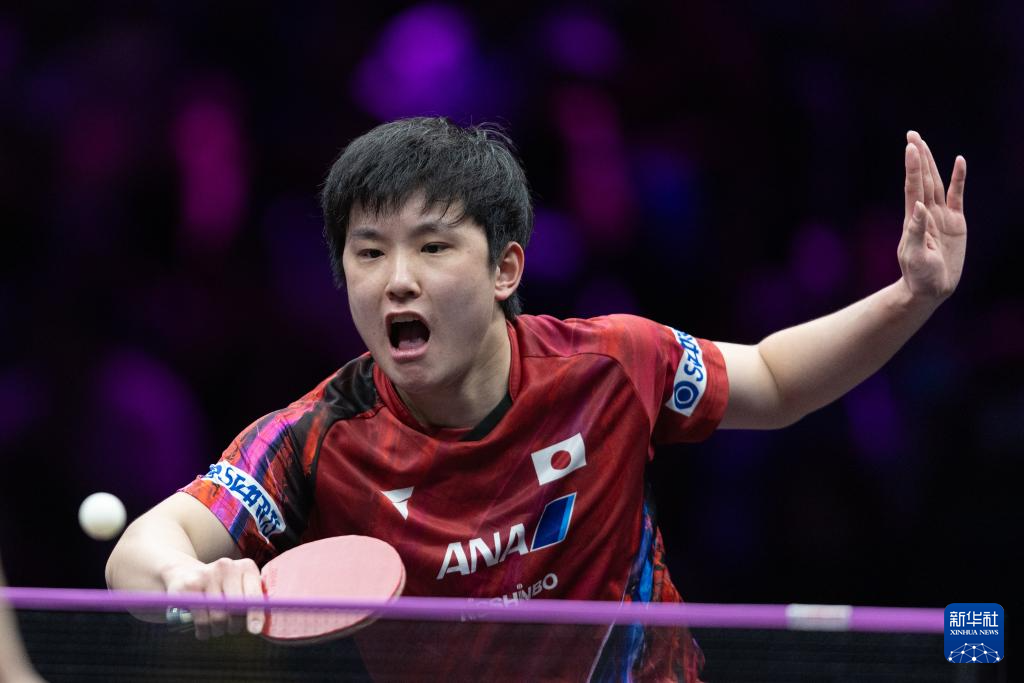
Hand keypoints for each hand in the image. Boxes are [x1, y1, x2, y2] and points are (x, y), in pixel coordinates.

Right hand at [162, 557, 263, 639]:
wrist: (187, 574)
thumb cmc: (222, 587)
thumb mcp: (241, 587)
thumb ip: (254, 601)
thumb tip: (262, 624)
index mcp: (246, 567)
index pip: (253, 595)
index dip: (255, 614)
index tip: (255, 630)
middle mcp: (227, 566)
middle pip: (235, 609)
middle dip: (235, 625)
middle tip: (232, 628)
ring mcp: (207, 575)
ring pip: (218, 618)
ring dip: (219, 630)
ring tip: (218, 627)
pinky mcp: (190, 586)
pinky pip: (201, 621)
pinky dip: (204, 632)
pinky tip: (204, 629)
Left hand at [899, 130, 966, 300]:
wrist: (930, 289)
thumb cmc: (918, 276)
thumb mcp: (914, 256)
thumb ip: (915, 232)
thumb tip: (918, 207)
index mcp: (913, 219)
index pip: (913, 188)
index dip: (912, 167)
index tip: (910, 147)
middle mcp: (925, 213)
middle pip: (923, 179)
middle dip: (918, 157)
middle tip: (912, 134)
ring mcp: (941, 216)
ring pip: (937, 183)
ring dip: (931, 163)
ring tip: (924, 143)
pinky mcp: (956, 222)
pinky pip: (957, 196)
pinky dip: (959, 179)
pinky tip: (959, 162)